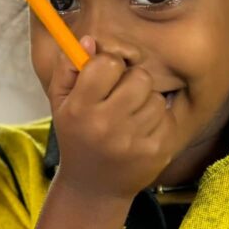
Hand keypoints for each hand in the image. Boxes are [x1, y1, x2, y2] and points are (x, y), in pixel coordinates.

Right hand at [47, 38, 176, 199]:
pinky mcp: (156, 151)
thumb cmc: (77, 137)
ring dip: (145, 103)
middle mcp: (106, 125)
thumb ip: (69, 68)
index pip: (107, 63)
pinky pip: (167, 117)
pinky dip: (156, 121)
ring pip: (155, 97)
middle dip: (131, 82)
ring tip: (130, 119)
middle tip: (121, 98)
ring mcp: (133, 140)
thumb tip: (90, 40)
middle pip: (139, 77)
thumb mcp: (61, 103)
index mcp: (81, 109)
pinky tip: (140, 133)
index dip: (108, 66)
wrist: (93, 188)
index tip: (104, 79)